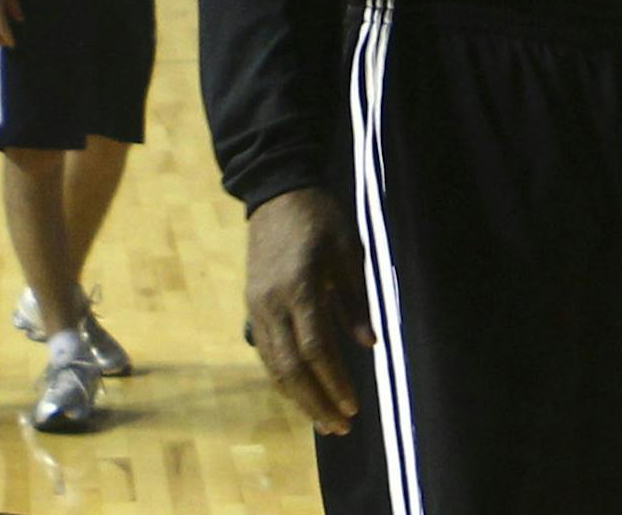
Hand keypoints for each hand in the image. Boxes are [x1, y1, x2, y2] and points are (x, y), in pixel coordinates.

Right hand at [245, 187, 373, 435]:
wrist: (276, 193)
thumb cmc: (319, 218)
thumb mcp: (348, 250)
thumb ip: (356, 299)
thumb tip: (369, 344)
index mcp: (298, 286)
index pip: (315, 348)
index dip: (334, 381)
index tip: (354, 406)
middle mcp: (272, 302)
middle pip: (289, 366)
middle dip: (315, 401)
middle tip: (339, 427)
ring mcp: (256, 304)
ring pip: (272, 364)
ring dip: (297, 397)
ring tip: (322, 422)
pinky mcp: (251, 304)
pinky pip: (265, 351)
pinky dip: (282, 377)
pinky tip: (300, 392)